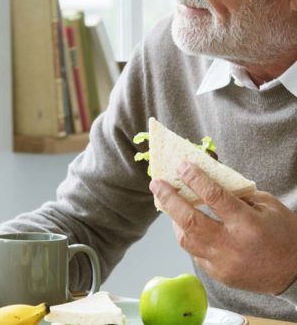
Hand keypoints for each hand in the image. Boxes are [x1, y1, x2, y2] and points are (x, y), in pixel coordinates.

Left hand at [150, 162, 296, 294]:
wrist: (295, 273)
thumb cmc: (283, 234)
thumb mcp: (268, 206)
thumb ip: (238, 193)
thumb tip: (208, 175)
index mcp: (248, 224)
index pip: (215, 197)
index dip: (195, 179)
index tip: (181, 166)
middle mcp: (232, 244)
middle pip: (190, 220)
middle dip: (169, 199)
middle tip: (156, 184)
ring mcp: (222, 262)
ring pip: (185, 239)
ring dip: (173, 219)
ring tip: (168, 203)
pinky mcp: (218, 274)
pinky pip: (194, 252)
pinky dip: (188, 237)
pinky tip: (185, 225)